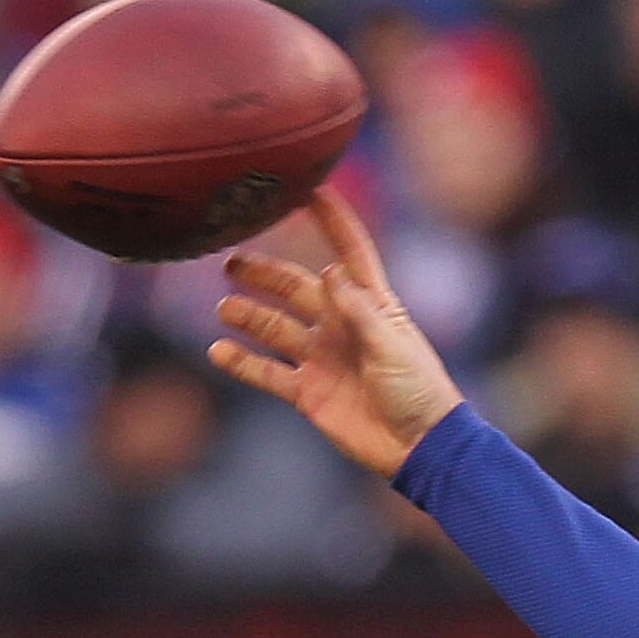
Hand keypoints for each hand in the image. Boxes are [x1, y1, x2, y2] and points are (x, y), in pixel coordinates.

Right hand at [209, 189, 463, 475]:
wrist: (420, 449)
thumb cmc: (419, 392)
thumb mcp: (392, 346)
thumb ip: (360, 311)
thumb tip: (331, 271)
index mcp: (370, 305)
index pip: (349, 252)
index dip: (331, 220)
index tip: (307, 188)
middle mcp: (340, 325)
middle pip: (295, 288)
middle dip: (265, 274)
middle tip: (230, 262)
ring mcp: (321, 358)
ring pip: (274, 328)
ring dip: (248, 316)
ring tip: (225, 307)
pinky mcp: (308, 393)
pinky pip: (267, 373)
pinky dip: (242, 362)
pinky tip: (218, 350)